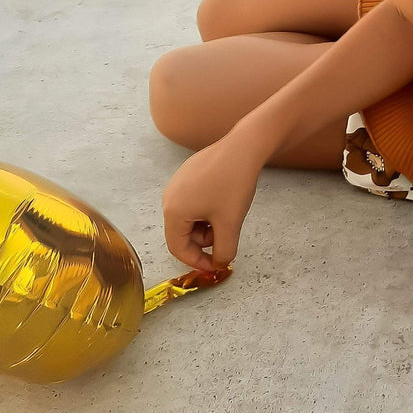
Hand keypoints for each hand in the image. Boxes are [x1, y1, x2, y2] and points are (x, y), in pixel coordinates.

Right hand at [161, 132, 263, 271]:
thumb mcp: (230, 224)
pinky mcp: (187, 174)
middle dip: (203, 241)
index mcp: (173, 211)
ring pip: (188, 217)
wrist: (243, 147)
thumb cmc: (233, 184)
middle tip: (226, 235)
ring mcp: (177, 183)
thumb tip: (220, 263)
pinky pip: (191, 201)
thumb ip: (224, 251)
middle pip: (181, 233)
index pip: (178, 248)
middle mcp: (169, 197)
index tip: (215, 265)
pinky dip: (206, 210)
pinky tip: (223, 201)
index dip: (197, 261)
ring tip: (226, 216)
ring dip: (206, 225)